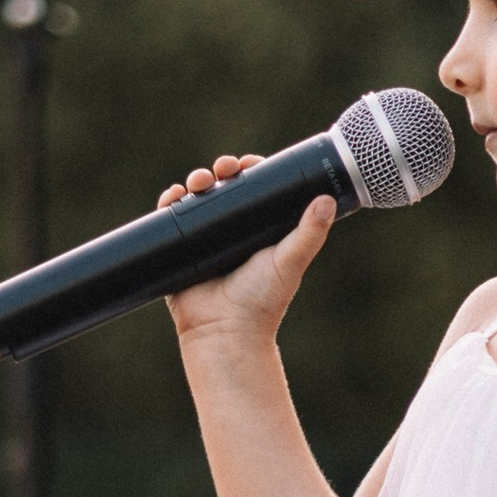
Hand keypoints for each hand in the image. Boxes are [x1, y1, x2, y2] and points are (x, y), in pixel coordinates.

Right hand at [159, 155, 336, 350]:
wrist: (225, 332)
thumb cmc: (262, 302)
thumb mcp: (290, 262)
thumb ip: (310, 234)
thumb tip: (327, 199)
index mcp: (258, 230)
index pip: (255, 190)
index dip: (251, 172)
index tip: (250, 164)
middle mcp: (231, 232)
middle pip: (224, 188)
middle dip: (222, 171)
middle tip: (224, 169)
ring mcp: (204, 240)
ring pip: (197, 199)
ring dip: (196, 181)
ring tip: (199, 181)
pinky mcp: (180, 251)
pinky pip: (170, 220)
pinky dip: (170, 203)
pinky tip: (174, 196)